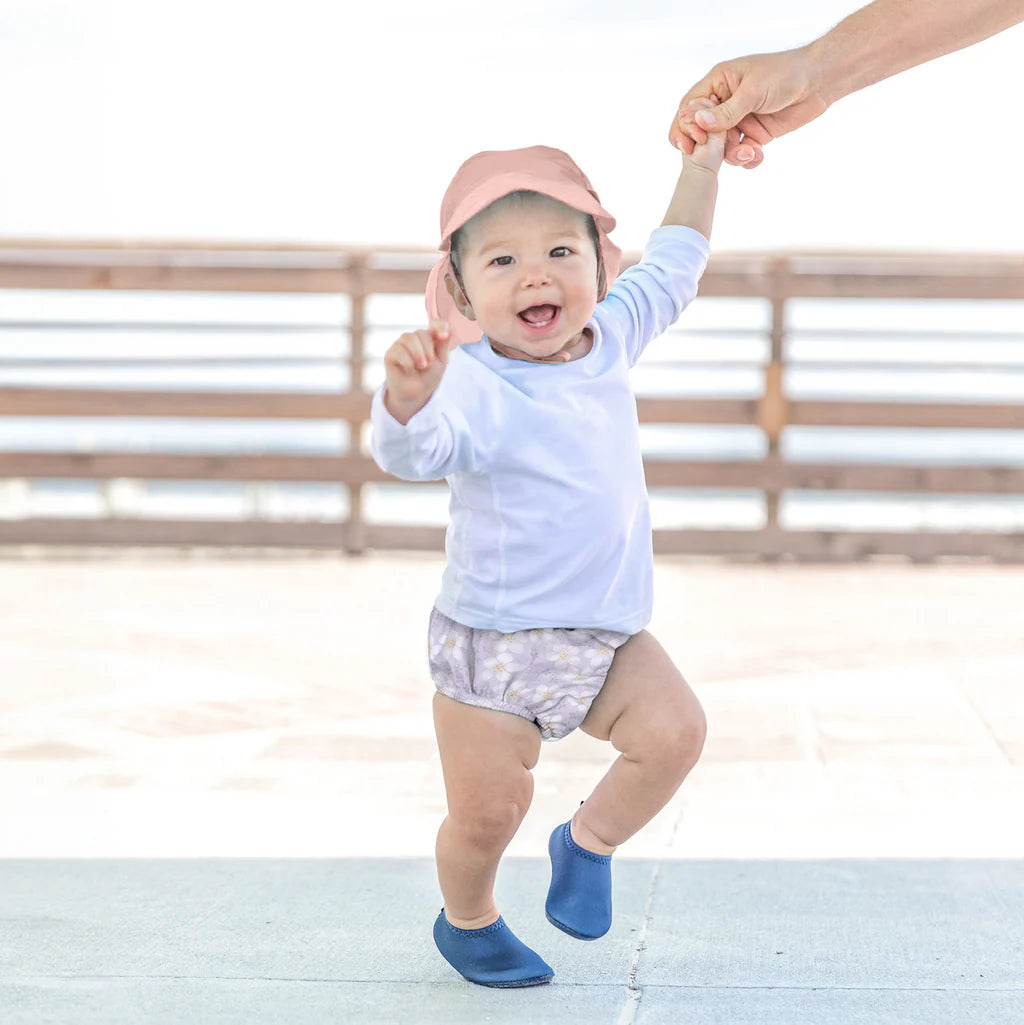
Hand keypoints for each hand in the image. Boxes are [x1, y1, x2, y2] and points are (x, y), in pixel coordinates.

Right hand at [383, 320, 451, 421]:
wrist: (416, 393)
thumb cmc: (429, 376)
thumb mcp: (441, 361)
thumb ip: (444, 345)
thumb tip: (447, 329)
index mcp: (430, 337)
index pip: (436, 325)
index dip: (440, 327)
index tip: (444, 337)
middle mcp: (414, 338)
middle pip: (422, 333)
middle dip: (428, 350)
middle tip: (428, 364)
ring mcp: (401, 344)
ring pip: (409, 338)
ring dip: (418, 355)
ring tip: (421, 367)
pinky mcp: (391, 353)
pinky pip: (399, 351)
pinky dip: (408, 363)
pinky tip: (409, 370)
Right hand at [668, 49, 829, 167]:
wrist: (819, 81)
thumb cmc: (786, 73)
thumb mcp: (753, 91)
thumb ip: (726, 111)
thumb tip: (697, 121)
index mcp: (719, 83)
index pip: (690, 106)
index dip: (685, 125)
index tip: (692, 141)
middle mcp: (725, 102)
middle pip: (702, 130)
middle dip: (707, 147)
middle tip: (713, 159)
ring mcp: (739, 120)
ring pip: (721, 147)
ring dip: (732, 155)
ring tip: (750, 153)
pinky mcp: (754, 134)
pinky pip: (740, 152)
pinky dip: (746, 159)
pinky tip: (757, 156)